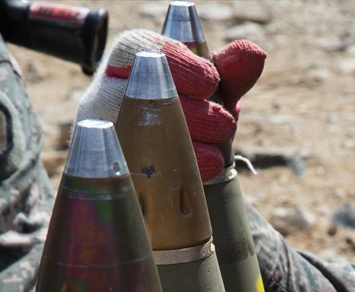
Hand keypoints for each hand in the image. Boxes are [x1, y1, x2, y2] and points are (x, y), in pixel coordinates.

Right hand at [76, 29, 265, 180]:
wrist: (172, 163)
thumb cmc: (193, 115)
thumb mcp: (215, 94)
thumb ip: (233, 72)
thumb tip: (254, 53)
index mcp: (131, 61)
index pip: (142, 50)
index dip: (179, 66)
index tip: (210, 84)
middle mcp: (106, 92)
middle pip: (138, 96)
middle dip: (192, 113)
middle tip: (225, 126)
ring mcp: (100, 131)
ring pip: (131, 136)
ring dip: (183, 147)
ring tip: (216, 157)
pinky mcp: (105, 169)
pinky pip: (129, 173)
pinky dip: (168, 176)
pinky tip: (196, 177)